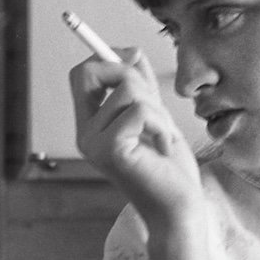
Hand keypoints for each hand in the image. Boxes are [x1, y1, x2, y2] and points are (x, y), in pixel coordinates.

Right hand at [68, 47, 201, 227]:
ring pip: (127, 90)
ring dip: (156, 109)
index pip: (81, 75)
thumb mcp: (155, 116)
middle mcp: (85, 135)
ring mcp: (94, 144)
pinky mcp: (111, 150)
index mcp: (91, 126)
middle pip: (90, 71)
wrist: (179, 208)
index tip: (133, 62)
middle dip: (128, 74)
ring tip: (161, 137)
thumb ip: (141, 86)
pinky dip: (160, 124)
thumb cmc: (169, 168)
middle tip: (151, 103)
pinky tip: (162, 148)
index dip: (105, 57)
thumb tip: (130, 52)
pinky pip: (139, 110)